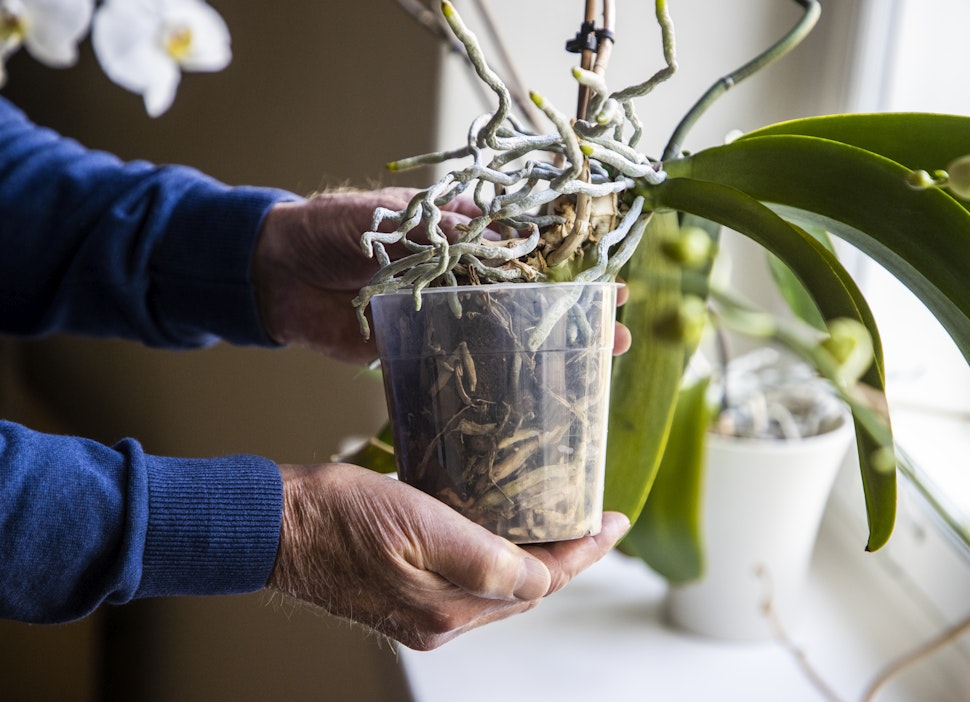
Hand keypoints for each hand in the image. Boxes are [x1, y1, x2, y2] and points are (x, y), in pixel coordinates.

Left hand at [253, 188, 630, 362]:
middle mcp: (459, 279)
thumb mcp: (392, 216)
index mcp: (459, 237)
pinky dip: (490, 383)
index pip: (528, 250)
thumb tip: (502, 230)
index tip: (608, 281)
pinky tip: (523, 399)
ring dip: (544, 353)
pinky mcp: (415, 352)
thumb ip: (443, 225)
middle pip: (529, 299)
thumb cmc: (331, 228)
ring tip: (592, 369)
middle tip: (618, 333)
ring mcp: (441, 318)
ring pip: (503, 337)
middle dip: (575, 315)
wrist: (274, 273)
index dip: (570, 266)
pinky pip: (459, 367)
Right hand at [267, 463, 629, 649]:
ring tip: (560, 526)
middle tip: (595, 522)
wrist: (276, 527)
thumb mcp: (419, 524)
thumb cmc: (338, 514)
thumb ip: (484, 561)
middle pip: (525, 592)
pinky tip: (505, 536)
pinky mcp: (406, 601)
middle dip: (567, 558)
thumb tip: (540, 580)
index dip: (583, 553)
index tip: (613, 523)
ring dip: (535, 561)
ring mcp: (423, 615)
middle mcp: (442, 620)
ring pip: (500, 591)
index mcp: (450, 606)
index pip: (540, 583)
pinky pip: (471, 587)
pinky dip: (499, 563)